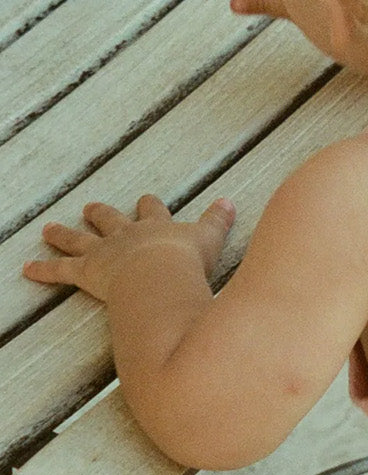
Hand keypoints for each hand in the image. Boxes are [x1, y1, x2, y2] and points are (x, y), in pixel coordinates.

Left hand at [23, 195, 235, 303]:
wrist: (161, 275)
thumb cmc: (187, 262)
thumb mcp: (211, 240)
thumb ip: (219, 221)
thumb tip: (231, 201)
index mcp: (156, 228)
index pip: (151, 211)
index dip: (149, 206)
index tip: (145, 200)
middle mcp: (127, 235)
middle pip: (111, 220)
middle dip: (102, 215)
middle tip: (91, 208)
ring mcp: (105, 252)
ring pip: (80, 240)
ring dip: (64, 234)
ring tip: (49, 229)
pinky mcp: (87, 271)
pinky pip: (61, 270)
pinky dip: (44, 270)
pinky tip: (28, 269)